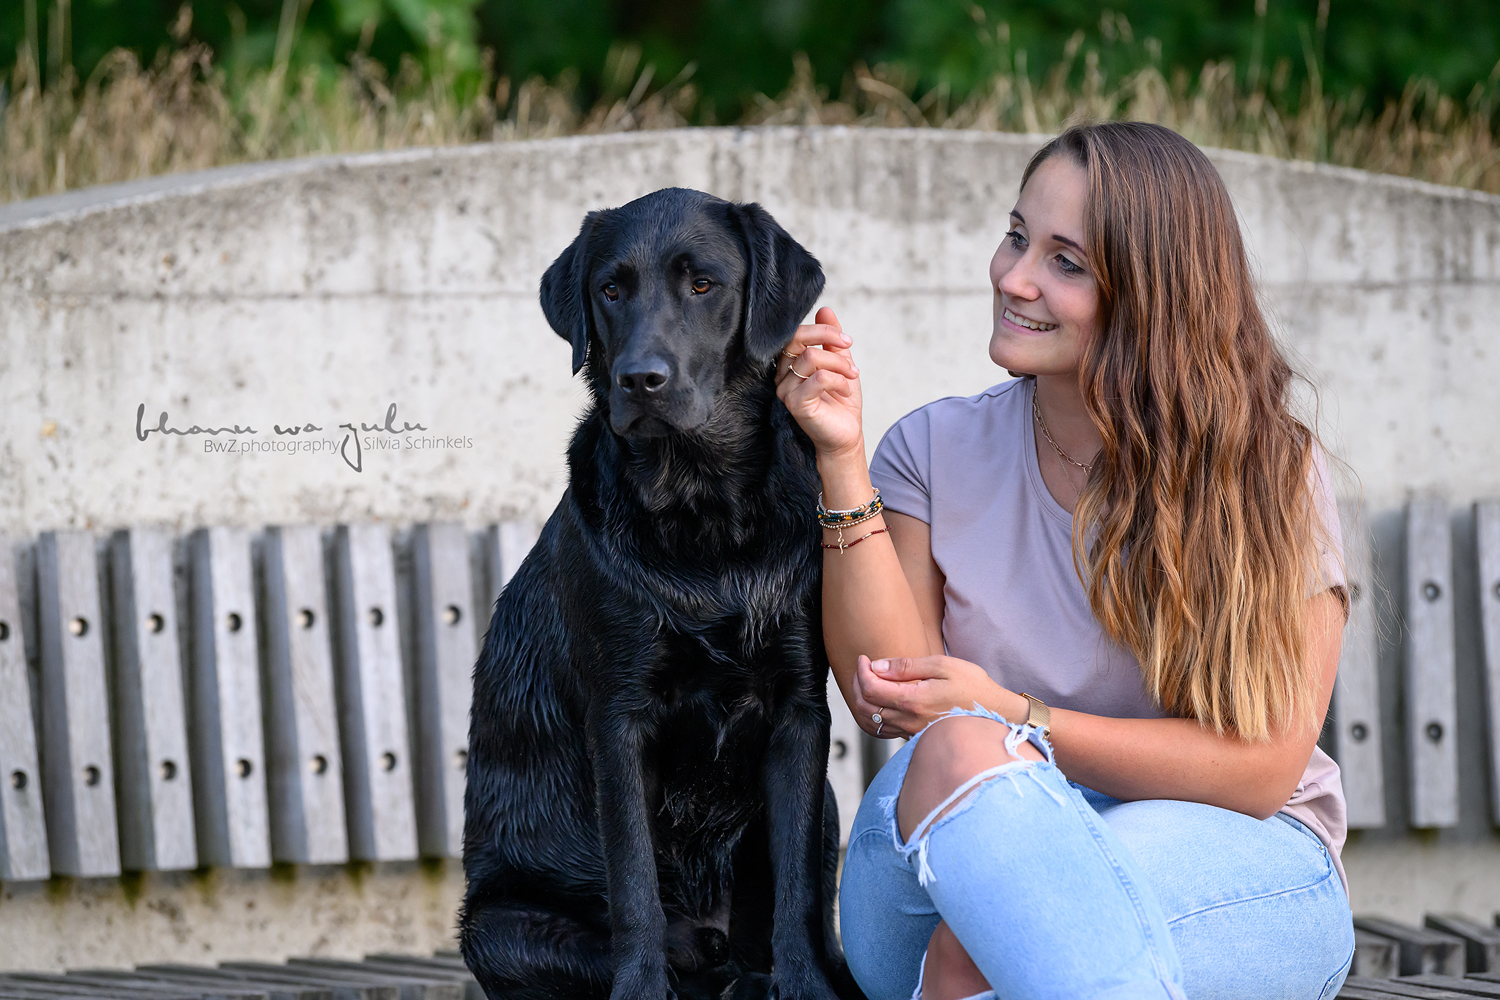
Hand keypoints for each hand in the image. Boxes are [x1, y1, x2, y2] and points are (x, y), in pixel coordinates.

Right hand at [775, 306, 862, 458]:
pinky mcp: (795, 404)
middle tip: (848, 346)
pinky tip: (845, 391)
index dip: (822, 330)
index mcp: (790, 364)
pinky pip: (818, 378)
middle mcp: (782, 375)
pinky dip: (838, 381)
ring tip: (852, 376)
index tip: (847, 340)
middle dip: (826, 337)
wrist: (846, 434)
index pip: (796, 335)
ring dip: (839, 364)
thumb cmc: (841, 401)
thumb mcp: (840, 364)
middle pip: (796, 340)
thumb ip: (831, 340)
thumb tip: (824, 310)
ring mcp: (785, 390)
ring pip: (811, 358)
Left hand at [852, 653, 1018, 738]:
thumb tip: (877, 666)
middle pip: (865, 706)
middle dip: (857, 683)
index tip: (864, 658)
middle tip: (863, 667)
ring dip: (863, 699)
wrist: (996, 716)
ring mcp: (910, 732)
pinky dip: (875, 713)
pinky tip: (883, 698)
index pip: (870, 688)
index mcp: (913, 701)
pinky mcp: (914, 737)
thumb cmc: (973, 687)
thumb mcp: (944, 666)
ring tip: (870, 679)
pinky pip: (883, 728)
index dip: (861, 670)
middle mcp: (908, 720)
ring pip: (871, 720)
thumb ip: (908, 666)